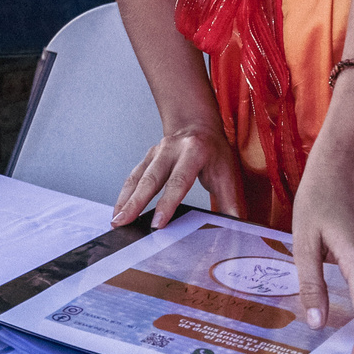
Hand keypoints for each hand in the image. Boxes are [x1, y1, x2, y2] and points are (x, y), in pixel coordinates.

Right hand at [114, 122, 241, 230]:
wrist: (198, 125)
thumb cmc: (214, 152)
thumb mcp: (227, 173)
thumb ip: (231, 201)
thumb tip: (237, 228)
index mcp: (194, 151)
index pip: (179, 181)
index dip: (167, 203)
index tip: (157, 224)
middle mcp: (171, 148)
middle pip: (151, 178)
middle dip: (136, 203)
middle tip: (124, 223)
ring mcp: (156, 151)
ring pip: (137, 177)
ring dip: (125, 200)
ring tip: (116, 222)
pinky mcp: (147, 157)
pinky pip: (133, 177)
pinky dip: (124, 195)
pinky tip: (119, 211)